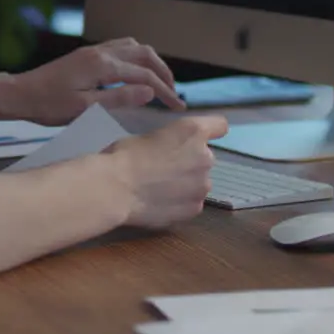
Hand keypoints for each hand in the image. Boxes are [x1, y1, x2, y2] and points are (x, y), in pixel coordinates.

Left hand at [0, 38, 184, 125]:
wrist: (19, 94)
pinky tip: (134, 74)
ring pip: (132, 47)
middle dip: (163, 71)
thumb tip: (150, 91)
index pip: (144, 75)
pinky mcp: (85, 55)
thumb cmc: (48, 105)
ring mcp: (92, 51)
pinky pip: (119, 48)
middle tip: (173, 92)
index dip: (165, 91)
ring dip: (150, 61)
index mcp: (102, 65)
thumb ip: (118, 99)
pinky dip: (135, 58)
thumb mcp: (85, 108)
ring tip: (158, 82)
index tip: (178, 106)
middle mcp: (100, 52)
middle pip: (144, 53)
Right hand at [103, 116, 227, 228]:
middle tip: (164, 168)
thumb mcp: (148, 137)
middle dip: (189, 161)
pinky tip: (159, 203)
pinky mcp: (195, 209)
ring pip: (199, 181)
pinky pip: (191, 202)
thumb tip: (170, 152)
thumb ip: (169, 142)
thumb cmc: (123, 155)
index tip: (198, 138)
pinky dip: (180, 202)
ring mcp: (203, 186)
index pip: (219, 125)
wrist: (114, 189)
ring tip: (160, 189)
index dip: (210, 131)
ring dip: (186, 183)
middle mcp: (206, 157)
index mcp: (192, 132)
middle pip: (205, 157)